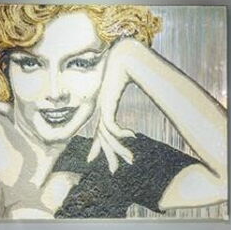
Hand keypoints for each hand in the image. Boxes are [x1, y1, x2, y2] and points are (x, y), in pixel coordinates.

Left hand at [87, 39, 138, 173]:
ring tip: (131, 159)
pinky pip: (111, 126)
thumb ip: (130, 102)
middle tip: (114, 171)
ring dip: (119, 148)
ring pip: (107, 135)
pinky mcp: (106, 105)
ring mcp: (102, 107)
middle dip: (109, 154)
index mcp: (104, 106)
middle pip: (102, 138)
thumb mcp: (128, 91)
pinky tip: (132, 135)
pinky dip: (121, 132)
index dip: (96, 146)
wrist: (124, 58)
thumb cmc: (128, 70)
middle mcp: (100, 109)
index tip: (92, 159)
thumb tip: (138, 103)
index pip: (100, 131)